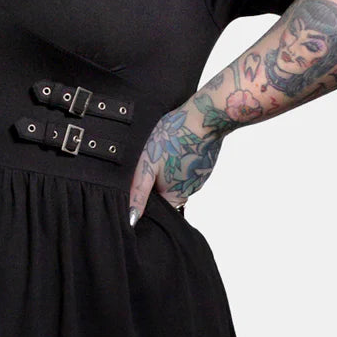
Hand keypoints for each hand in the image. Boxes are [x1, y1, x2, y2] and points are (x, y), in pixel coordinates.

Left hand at [128, 103, 224, 224]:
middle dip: (156, 182)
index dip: (145, 198)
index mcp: (175, 196)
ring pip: (177, 179)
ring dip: (167, 170)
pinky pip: (187, 168)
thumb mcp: (147, 165)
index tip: (138, 181)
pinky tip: (175, 147)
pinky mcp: (204, 164)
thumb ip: (139, 193)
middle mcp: (190, 191)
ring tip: (161, 152)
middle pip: (167, 194)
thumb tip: (131, 219)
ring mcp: (199, 177)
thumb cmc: (173, 138)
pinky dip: (179, 161)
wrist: (204, 117)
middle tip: (147, 162)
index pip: (156, 207)